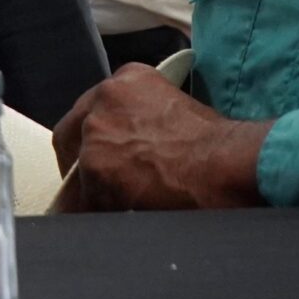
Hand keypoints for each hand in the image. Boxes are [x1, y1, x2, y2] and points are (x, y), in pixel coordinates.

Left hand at [48, 63, 270, 212]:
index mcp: (124, 81)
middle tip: (98, 181)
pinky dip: (100, 211)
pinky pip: (85, 200)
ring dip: (94, 188)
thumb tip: (133, 143)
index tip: (100, 152)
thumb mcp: (174, 107)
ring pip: (78, 171)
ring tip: (119, 204)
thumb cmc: (215, 143)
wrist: (225, 164)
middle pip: (73, 136)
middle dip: (82, 159)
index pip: (91, 109)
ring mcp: (95, 136)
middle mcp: (102, 102)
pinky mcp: (95, 171)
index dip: (93, 136)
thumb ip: (141, 117)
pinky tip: (120, 217)